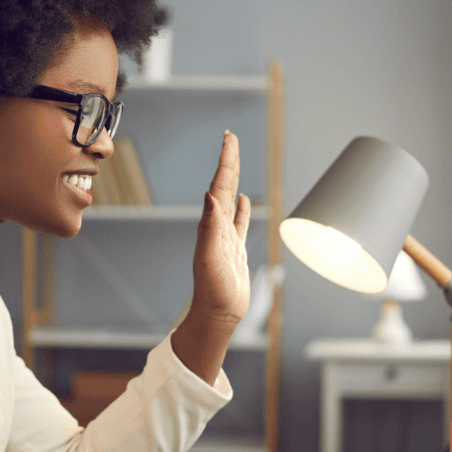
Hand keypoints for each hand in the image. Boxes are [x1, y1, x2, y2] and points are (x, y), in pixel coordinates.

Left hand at [191, 131, 250, 325]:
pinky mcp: (234, 249)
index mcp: (211, 224)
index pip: (220, 184)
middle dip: (228, 161)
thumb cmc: (212, 290)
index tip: (228, 138)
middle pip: (224, 185)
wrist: (216, 314)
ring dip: (232, 179)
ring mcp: (226, 237)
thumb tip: (209, 195)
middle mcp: (216, 226)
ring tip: (234, 160)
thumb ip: (210, 226)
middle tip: (230, 138)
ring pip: (231, 199)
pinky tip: (242, 199)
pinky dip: (241, 208)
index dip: (225, 160)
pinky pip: (239, 222)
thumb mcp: (209, 256)